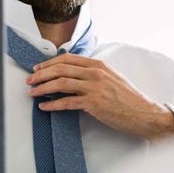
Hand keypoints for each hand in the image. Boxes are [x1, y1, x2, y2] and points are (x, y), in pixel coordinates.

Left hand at [26, 53, 173, 140]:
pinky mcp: (93, 103)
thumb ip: (93, 74)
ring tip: (32, 92)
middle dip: (41, 74)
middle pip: (60, 69)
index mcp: (98, 65)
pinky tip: (44, 106)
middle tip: (30, 80)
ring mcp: (94, 87)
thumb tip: (72, 75)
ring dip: (43, 87)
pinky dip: (52, 104)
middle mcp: (95, 73)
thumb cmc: (128, 98)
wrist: (143, 113)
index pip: (67, 59)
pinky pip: (67, 102)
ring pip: (61, 83)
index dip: (49, 63)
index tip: (38, 68)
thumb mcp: (111, 78)